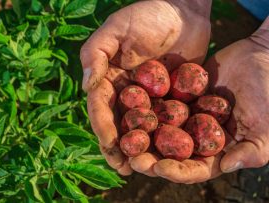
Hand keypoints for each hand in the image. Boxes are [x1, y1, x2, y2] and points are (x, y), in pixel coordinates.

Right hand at [83, 0, 211, 174]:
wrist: (185, 11)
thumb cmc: (148, 14)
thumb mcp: (117, 28)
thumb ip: (97, 54)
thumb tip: (86, 87)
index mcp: (109, 77)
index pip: (101, 106)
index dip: (103, 127)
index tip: (110, 145)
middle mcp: (125, 91)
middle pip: (119, 122)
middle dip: (119, 146)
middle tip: (123, 168)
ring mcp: (148, 96)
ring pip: (140, 127)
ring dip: (140, 148)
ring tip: (142, 169)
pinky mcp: (169, 98)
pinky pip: (165, 121)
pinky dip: (163, 138)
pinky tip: (167, 154)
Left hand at [142, 17, 268, 183]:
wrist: (260, 56)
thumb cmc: (268, 92)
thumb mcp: (266, 126)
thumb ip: (251, 150)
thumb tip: (228, 166)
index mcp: (216, 151)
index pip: (194, 168)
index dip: (177, 170)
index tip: (159, 168)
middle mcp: (197, 137)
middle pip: (171, 154)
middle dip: (152, 159)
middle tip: (134, 160)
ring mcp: (186, 117)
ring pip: (161, 131)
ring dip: (143, 138)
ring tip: (125, 140)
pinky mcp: (178, 98)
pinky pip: (160, 105)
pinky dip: (146, 110)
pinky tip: (130, 113)